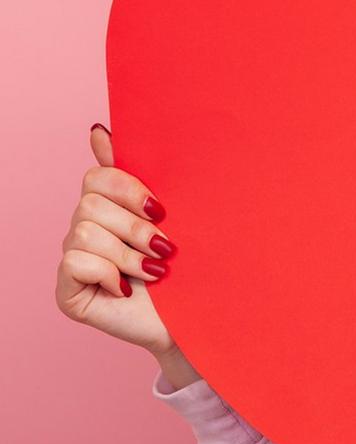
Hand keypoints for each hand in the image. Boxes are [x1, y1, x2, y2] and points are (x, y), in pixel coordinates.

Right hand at [55, 124, 178, 358]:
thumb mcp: (171, 214)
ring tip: (153, 272)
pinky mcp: (68, 291)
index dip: (128, 188)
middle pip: (90, 203)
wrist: (199, 314)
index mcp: (108, 206)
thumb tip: (97, 130)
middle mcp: (84, 229)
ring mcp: (73, 260)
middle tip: (164, 248)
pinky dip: (109, 273)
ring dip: (128, 255)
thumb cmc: (189, 264)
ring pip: (83, 233)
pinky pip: (75, 263)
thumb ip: (138, 175)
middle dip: (135, 227)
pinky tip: (127, 288)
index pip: (96, 176)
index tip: (160, 209)